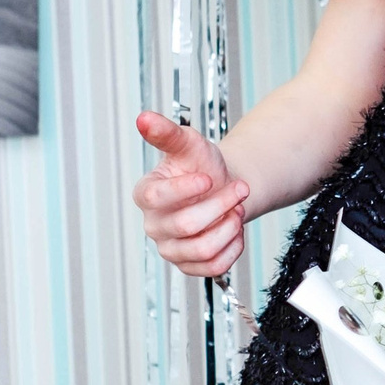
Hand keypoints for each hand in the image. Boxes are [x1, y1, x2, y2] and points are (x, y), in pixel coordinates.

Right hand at [133, 110, 248, 277]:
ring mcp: (170, 248)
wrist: (222, 187)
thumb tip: (144, 118)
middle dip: (221, 204)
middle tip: (240, 189)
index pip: (157, 198)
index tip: (209, 177)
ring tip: (237, 209)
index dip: (186, 189)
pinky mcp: (189, 266)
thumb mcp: (188, 144)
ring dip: (230, 227)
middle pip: (187, 225)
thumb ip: (167, 132)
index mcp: (146, 194)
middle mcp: (153, 225)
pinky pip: (214, 267)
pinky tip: (235, 228)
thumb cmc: (201, 165)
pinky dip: (233, 247)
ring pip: (202, 250)